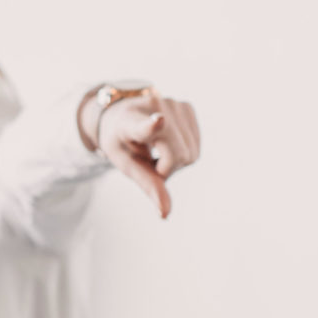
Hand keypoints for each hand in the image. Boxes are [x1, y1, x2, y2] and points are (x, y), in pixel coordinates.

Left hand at [92, 91, 201, 218]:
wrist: (121, 115)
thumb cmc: (122, 142)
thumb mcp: (127, 165)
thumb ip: (147, 185)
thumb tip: (165, 213)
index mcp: (130, 122)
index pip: (144, 126)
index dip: (152, 126)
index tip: (158, 121)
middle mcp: (154, 107)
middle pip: (180, 156)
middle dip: (166, 169)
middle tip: (149, 162)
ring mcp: (174, 104)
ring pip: (192, 153)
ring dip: (176, 161)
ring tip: (156, 151)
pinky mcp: (188, 107)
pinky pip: (196, 146)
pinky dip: (183, 151)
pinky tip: (167, 144)